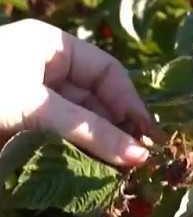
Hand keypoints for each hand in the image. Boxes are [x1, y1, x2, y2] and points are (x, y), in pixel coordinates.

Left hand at [0, 19, 150, 165]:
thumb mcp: (37, 107)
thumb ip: (89, 130)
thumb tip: (141, 156)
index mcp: (53, 47)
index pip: (108, 71)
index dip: (130, 102)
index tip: (148, 135)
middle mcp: (47, 69)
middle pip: (97, 99)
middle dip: (117, 128)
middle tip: (137, 160)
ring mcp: (32, 98)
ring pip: (80, 121)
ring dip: (99, 145)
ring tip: (120, 170)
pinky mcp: (20, 125)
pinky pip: (59, 137)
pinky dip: (76, 152)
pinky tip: (93, 169)